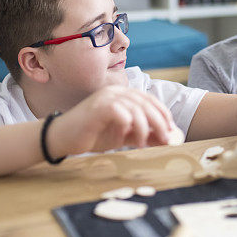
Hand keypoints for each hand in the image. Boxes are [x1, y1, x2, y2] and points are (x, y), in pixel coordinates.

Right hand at [47, 85, 174, 156]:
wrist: (64, 139)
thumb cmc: (93, 135)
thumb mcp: (124, 136)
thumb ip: (144, 134)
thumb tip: (167, 139)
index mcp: (122, 94)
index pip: (149, 99)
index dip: (163, 113)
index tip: (171, 130)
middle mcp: (116, 92)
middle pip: (146, 103)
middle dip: (159, 122)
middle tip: (165, 138)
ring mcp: (106, 97)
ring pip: (136, 109)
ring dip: (144, 129)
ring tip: (141, 144)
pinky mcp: (98, 107)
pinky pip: (122, 114)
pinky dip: (127, 127)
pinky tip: (124, 140)